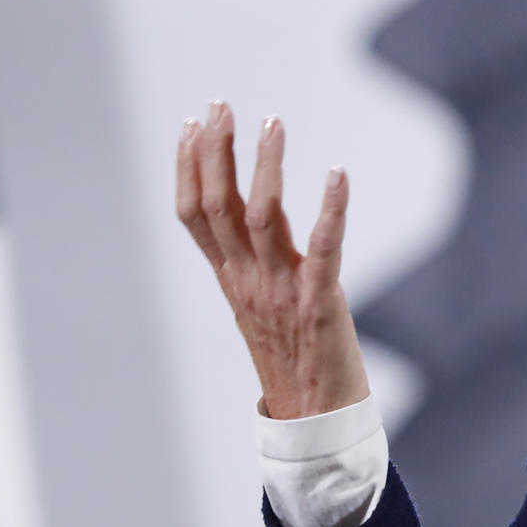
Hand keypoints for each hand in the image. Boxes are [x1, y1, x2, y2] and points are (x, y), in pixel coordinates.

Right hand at [176, 101, 370, 418]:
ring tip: (270, 123)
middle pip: (219, 206)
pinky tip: (337, 174)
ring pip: (261, 217)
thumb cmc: (296, 362)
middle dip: (216, 151)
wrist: (317, 421)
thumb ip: (255, 264)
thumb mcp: (263, 306)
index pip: (195, 215)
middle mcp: (247, 282)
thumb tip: (251, 222)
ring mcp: (281, 291)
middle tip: (221, 105)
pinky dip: (331, 209)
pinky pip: (324, 248)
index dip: (188, 167)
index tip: (191, 123)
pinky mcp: (321, 302)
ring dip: (264, 166)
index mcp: (231, 281)